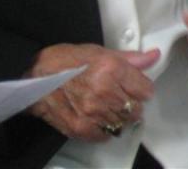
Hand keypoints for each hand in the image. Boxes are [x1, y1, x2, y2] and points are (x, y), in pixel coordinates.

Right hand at [27, 43, 157, 141]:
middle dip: (132, 104)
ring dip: (119, 117)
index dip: (142, 88)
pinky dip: (104, 129)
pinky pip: (105, 135)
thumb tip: (154, 56)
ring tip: (108, 107)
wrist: (34, 79)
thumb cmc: (65, 61)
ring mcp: (92, 112)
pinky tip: (98, 118)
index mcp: (112, 69)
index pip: (145, 89)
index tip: (135, 87)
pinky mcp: (80, 128)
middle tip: (120, 97)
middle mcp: (104, 92)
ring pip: (122, 123)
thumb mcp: (99, 52)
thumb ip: (130, 58)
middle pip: (136, 109)